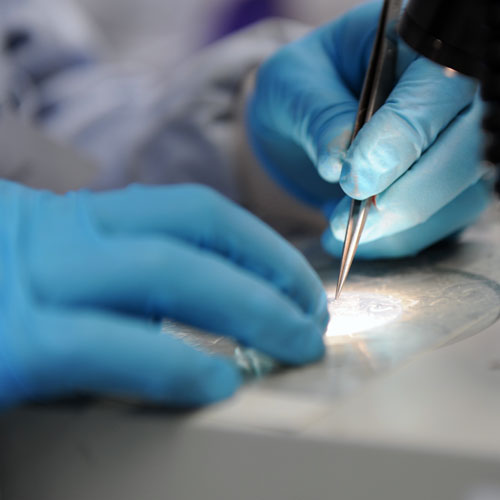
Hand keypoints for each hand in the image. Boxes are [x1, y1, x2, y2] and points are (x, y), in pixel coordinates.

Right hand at [0, 182, 326, 408]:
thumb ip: (119, 279)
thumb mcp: (58, 270)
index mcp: (78, 220)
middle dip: (269, 276)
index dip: (259, 244)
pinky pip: (108, 345)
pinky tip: (216, 385)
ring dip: (246, 308)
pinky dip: (170, 362)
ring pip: (166, 275)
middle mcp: (59, 236)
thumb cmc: (0, 293)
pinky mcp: (7, 341)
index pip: (193, 213)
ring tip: (294, 341)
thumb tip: (198, 305)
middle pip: (194, 239)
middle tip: (313, 317)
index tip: (299, 281)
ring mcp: (31, 280)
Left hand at [248, 2, 491, 257]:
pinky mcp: (446, 181)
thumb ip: (320, 117)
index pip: (438, 86)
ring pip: (464, 191)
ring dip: (403, 226)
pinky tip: (356, 239)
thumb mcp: (292, 87)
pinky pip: (445, 220)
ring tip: (338, 231)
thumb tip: (343, 165)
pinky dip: (400, 239)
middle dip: (410, 195)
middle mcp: (451, 92)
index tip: (354, 178)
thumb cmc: (300, 86)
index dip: (403, 136)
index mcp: (417, 42)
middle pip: (469, 147)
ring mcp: (454, 140)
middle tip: (347, 223)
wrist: (303, 114)